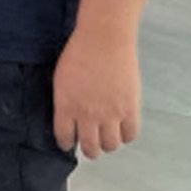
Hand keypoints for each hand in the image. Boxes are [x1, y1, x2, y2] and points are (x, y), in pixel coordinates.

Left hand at [52, 31, 140, 157]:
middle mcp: (88, 114)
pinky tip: (122, 130)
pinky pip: (130, 134)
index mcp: (66, 106)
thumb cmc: (78, 54)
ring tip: (106, 139)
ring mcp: (111, 113)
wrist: (104, 40)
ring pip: (111, 145)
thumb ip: (64, 101)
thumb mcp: (60, 80)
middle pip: (90, 147)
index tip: (68, 144)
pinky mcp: (130, 108)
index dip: (66, 143)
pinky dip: (126, 136)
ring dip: (108, 145)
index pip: (64, 137)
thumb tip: (68, 117)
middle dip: (89, 150)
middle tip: (90, 147)